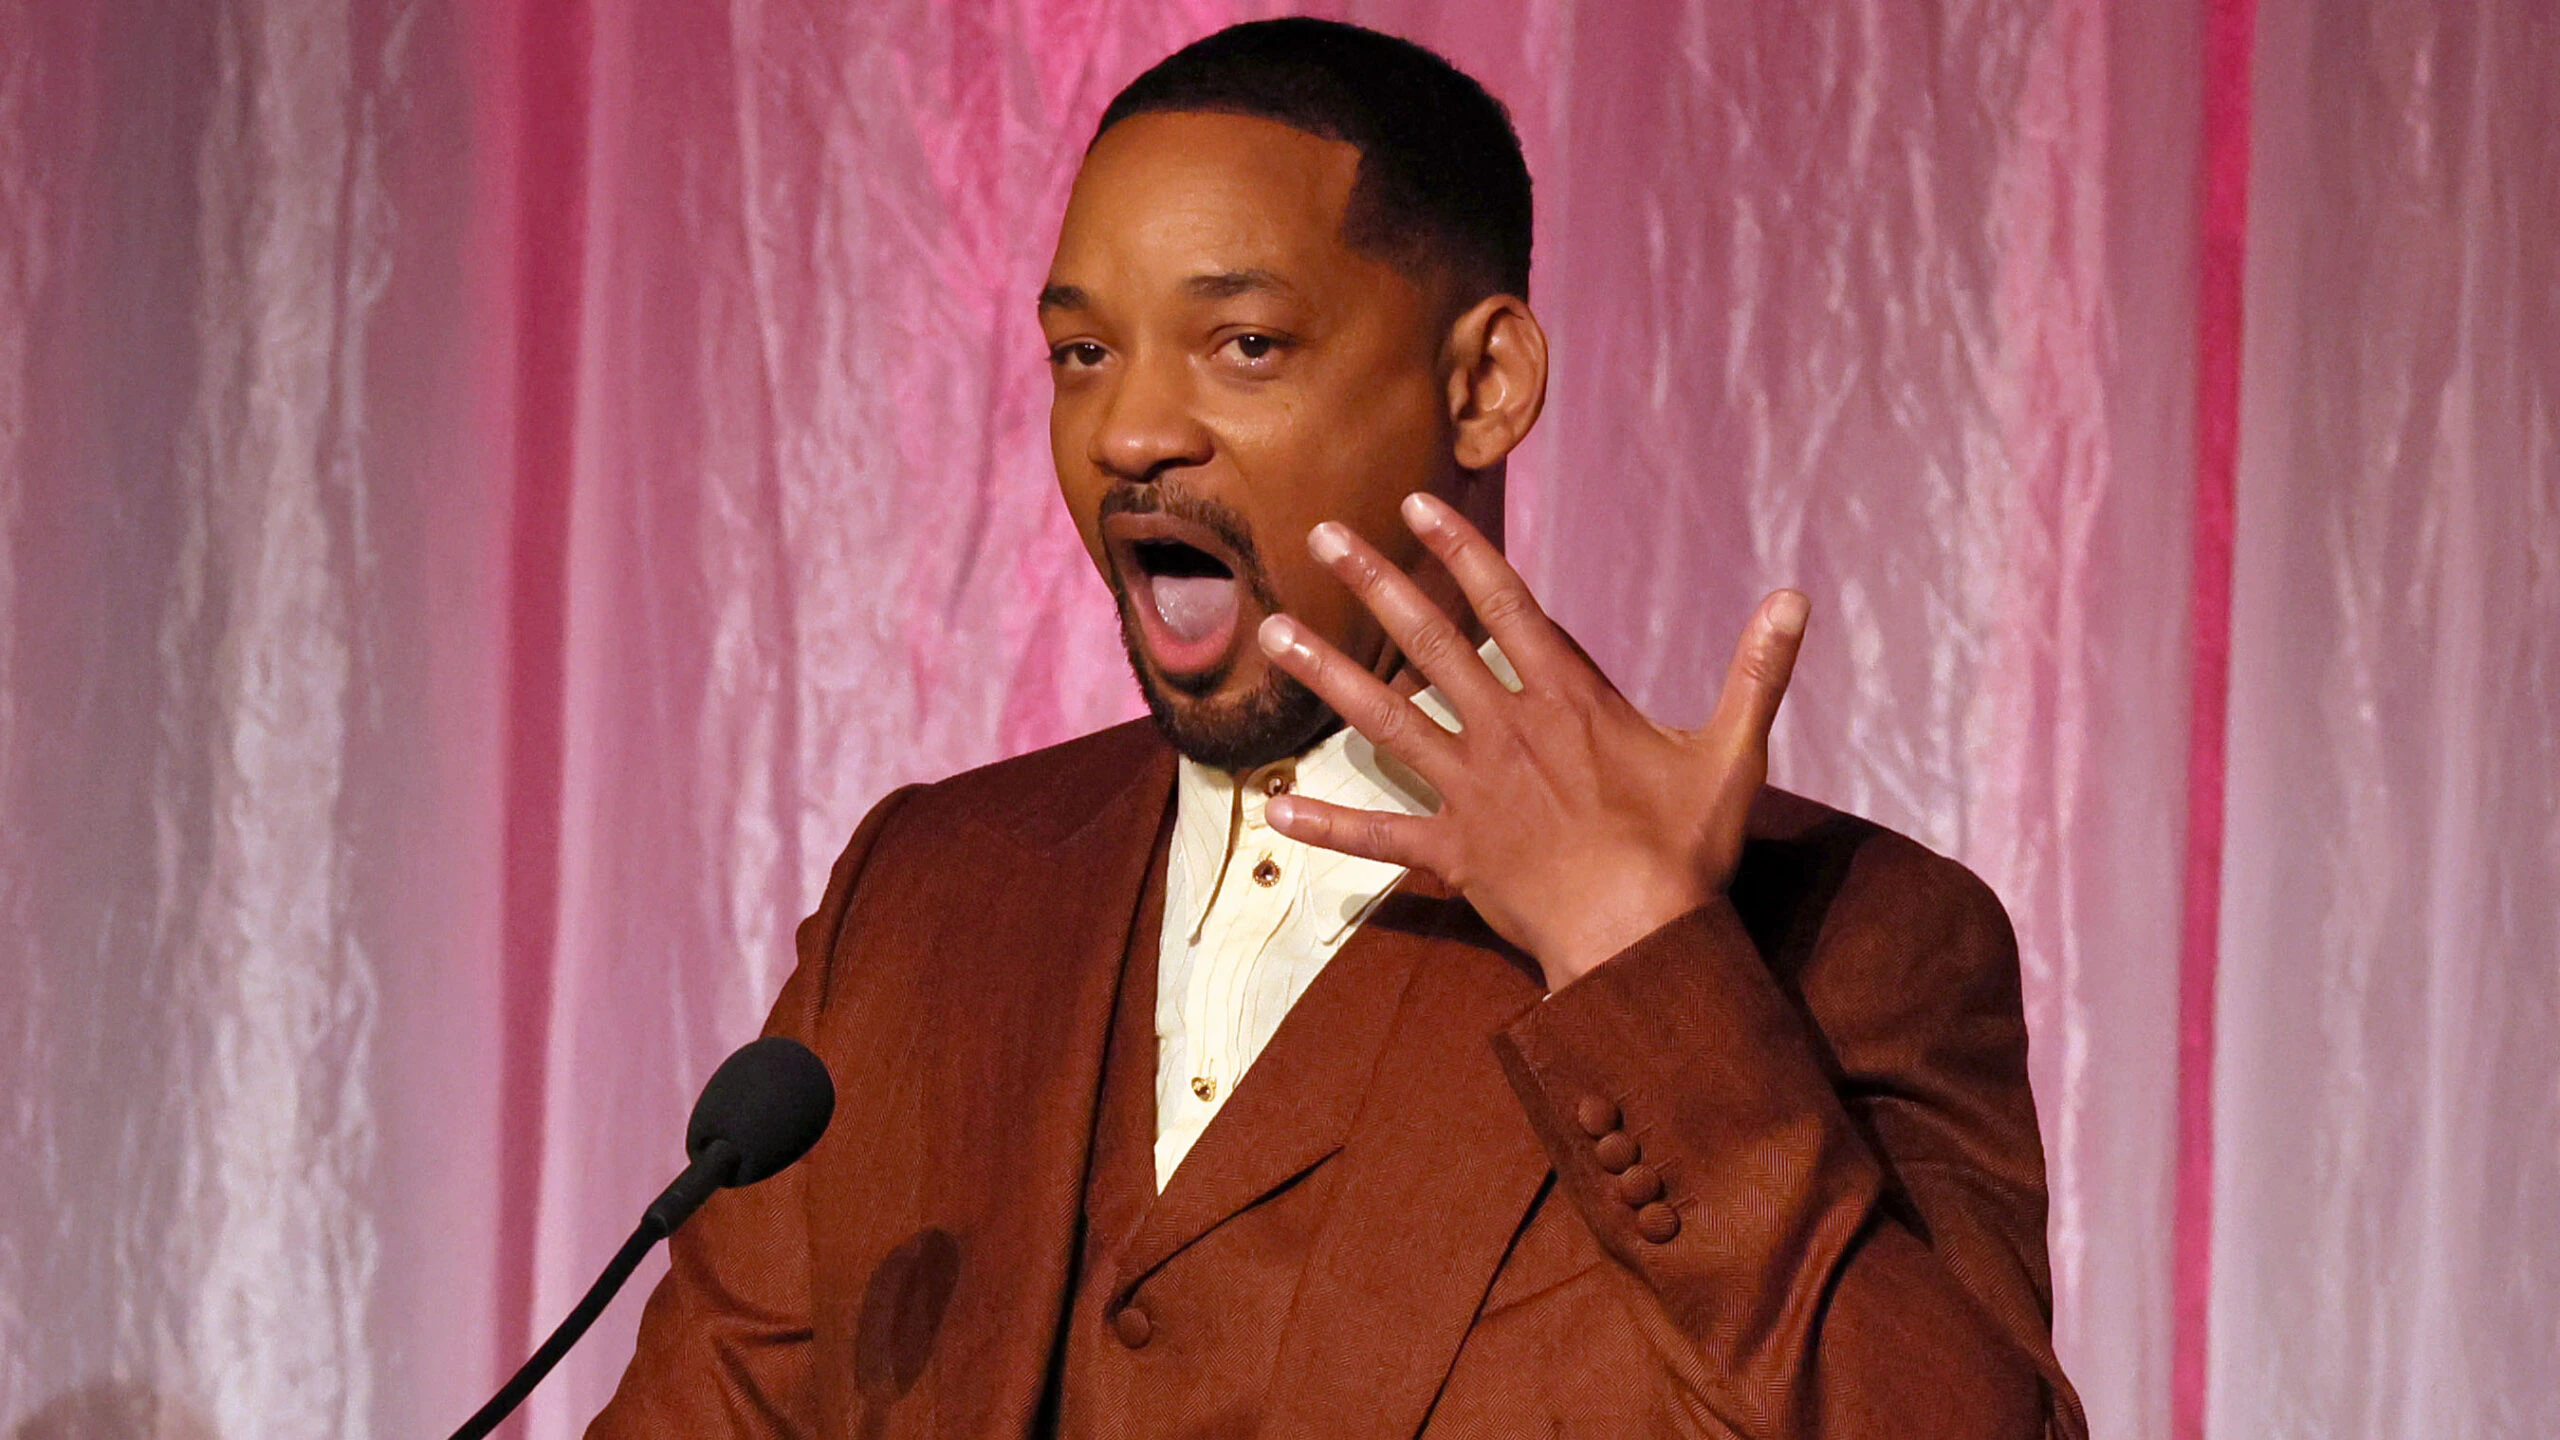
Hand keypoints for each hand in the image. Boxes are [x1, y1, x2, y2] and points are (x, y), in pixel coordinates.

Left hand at [1257, 492, 1807, 990]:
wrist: (1642, 937)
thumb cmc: (1688, 849)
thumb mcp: (1733, 753)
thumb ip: (1756, 672)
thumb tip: (1795, 599)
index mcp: (1567, 700)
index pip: (1507, 603)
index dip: (1462, 549)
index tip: (1416, 505)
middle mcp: (1506, 731)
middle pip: (1429, 640)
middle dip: (1375, 582)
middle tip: (1320, 536)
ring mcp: (1471, 790)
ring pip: (1384, 718)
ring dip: (1325, 674)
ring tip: (1271, 631)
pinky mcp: (1453, 852)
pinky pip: (1378, 837)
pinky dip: (1327, 828)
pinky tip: (1274, 812)